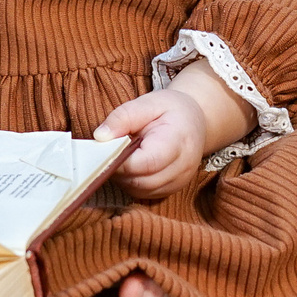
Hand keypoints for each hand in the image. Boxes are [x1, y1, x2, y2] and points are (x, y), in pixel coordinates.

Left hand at [94, 60, 253, 199]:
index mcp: (178, 141)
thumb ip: (123, 117)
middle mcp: (182, 167)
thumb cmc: (171, 110)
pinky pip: (144, 193)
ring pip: (140, 190)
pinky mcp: (171, 190)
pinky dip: (131, 182)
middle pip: (142, 181)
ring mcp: (179, 182)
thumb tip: (100, 137)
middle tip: (107, 152)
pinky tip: (129, 165)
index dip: (121, 160)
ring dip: (124, 177)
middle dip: (119, 169)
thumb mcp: (148, 102)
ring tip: (120, 155)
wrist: (196, 121)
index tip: (104, 149)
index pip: (147, 162)